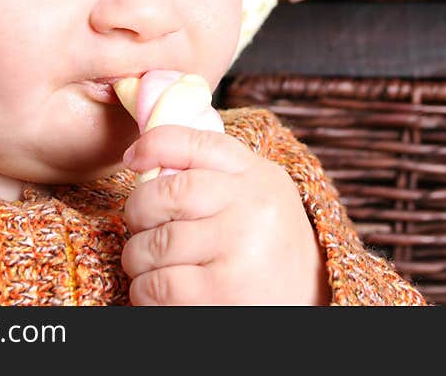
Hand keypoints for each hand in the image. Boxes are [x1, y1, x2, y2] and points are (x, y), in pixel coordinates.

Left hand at [121, 124, 328, 304]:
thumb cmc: (268, 247)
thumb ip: (215, 174)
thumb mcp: (256, 197)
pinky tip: (157, 291)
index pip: (195, 143)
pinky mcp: (220, 291)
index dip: (153, 145)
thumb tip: (146, 156)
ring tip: (149, 266)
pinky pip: (157, 285)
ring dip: (137, 259)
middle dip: (138, 212)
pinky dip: (144, 291)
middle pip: (164, 194)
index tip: (134, 159)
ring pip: (153, 244)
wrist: (311, 302)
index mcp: (257, 176)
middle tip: (141, 228)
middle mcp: (252, 207)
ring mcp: (238, 248)